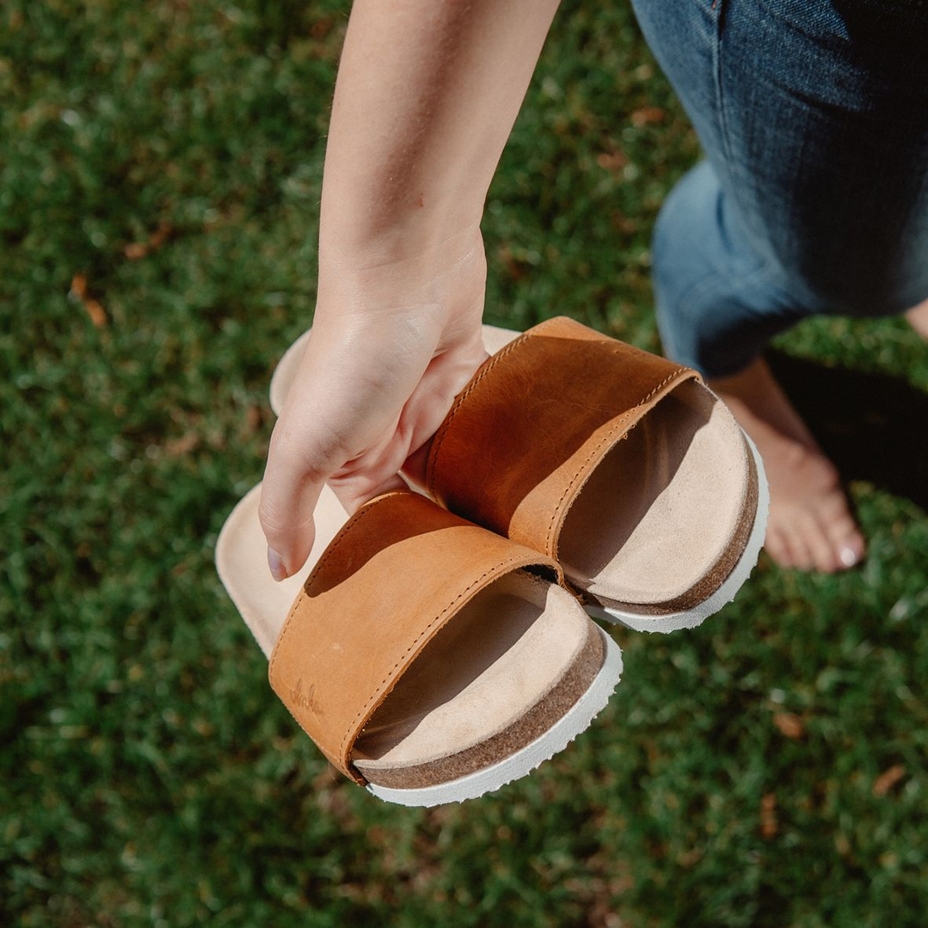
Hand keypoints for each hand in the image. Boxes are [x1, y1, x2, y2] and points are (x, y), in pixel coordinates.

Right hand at [258, 231, 488, 579]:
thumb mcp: (306, 444)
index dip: (400, 561)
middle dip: (448, 535)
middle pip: (422, 502)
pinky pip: (487, 426)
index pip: (373, 525)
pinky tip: (530, 482)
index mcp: (344, 460)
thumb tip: (279, 571)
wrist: (405, 269)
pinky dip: (503, 449)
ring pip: (458, 469)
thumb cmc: (351, 360)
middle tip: (486, 578)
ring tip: (518, 541)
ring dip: (481, 496)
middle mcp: (385, 438)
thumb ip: (285, 506)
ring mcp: (430, 408)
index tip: (435, 602)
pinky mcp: (468, 378)